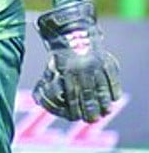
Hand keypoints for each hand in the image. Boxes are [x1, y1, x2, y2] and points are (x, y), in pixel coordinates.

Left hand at [34, 1, 121, 122]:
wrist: (73, 32)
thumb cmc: (60, 54)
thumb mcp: (52, 67)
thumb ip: (49, 83)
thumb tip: (38, 101)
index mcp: (67, 71)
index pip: (72, 95)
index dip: (74, 108)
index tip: (75, 117)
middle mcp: (83, 69)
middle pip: (89, 95)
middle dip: (90, 109)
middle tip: (92, 120)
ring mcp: (97, 65)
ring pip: (102, 88)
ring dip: (104, 102)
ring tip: (105, 112)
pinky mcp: (107, 61)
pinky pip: (112, 78)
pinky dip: (114, 89)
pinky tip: (113, 98)